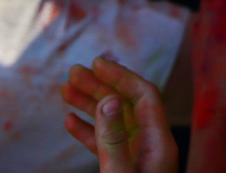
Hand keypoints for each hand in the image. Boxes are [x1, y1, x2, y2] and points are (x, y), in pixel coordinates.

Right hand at [63, 57, 179, 172]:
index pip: (144, 96)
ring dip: (90, 105)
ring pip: (113, 121)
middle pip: (126, 104)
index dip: (121, 76)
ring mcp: (138, 156)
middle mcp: (151, 144)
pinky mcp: (124, 168)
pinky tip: (70, 121)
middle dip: (100, 86)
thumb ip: (114, 139)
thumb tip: (109, 100)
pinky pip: (106, 143)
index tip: (96, 64)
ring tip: (66, 91)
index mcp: (159, 142)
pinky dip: (88, 131)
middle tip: (74, 72)